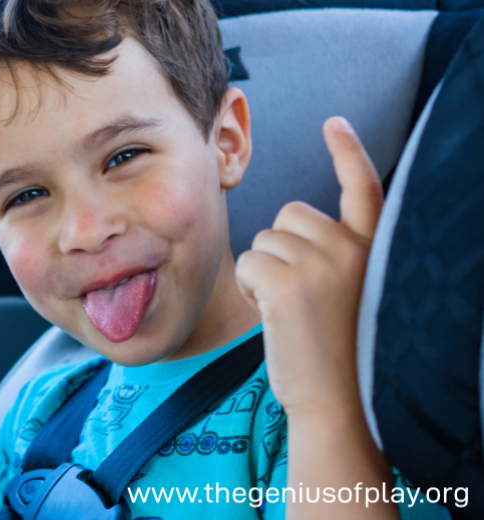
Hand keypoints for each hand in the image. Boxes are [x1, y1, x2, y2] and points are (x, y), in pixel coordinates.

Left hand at [235, 116, 383, 417]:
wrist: (339, 401)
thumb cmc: (338, 352)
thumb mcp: (351, 291)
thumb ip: (334, 254)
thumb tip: (291, 224)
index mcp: (377, 248)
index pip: (366, 187)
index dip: (348, 152)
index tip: (334, 123)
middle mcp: (354, 248)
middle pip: (291, 215)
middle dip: (283, 249)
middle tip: (303, 298)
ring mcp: (323, 263)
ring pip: (265, 238)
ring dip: (265, 271)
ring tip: (292, 311)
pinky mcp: (289, 283)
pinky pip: (248, 261)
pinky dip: (250, 287)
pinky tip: (275, 316)